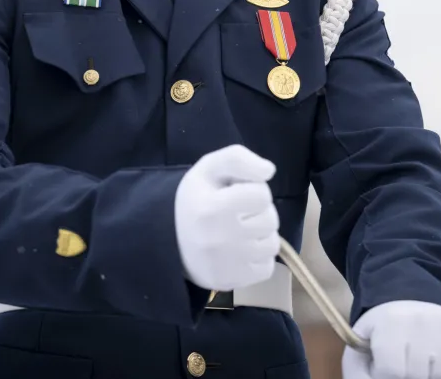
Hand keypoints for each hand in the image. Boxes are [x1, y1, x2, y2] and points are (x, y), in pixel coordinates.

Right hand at [174, 144, 279, 290]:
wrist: (168, 239)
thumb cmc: (196, 199)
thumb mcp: (209, 168)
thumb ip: (238, 158)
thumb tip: (270, 171)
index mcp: (213, 207)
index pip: (262, 195)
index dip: (254, 190)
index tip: (237, 193)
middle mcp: (220, 239)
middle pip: (270, 219)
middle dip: (259, 212)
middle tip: (239, 212)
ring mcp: (226, 264)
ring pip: (272, 244)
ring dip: (262, 234)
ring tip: (242, 230)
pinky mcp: (231, 282)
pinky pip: (267, 268)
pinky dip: (259, 258)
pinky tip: (242, 250)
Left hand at [341, 301, 440, 378]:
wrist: (405, 299)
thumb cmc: (380, 329)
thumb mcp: (360, 345)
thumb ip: (359, 373)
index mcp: (392, 322)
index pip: (392, 371)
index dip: (383, 371)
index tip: (381, 360)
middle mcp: (421, 321)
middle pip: (416, 375)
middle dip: (404, 373)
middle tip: (398, 358)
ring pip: (439, 374)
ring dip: (425, 373)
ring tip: (414, 357)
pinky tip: (431, 356)